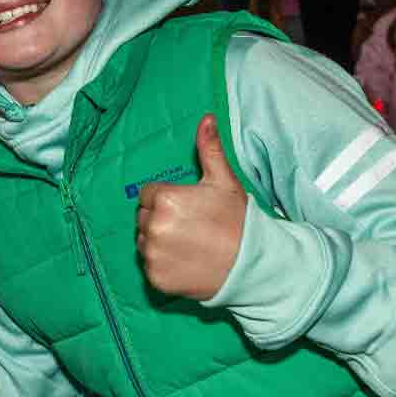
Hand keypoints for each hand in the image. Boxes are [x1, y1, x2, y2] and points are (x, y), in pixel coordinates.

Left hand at [136, 114, 247, 300]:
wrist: (252, 265)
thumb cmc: (237, 221)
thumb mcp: (224, 182)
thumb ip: (209, 149)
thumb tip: (206, 118)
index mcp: (165, 199)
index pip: (148, 194)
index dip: (166, 199)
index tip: (187, 209)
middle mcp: (153, 226)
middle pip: (143, 217)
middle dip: (160, 218)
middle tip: (189, 227)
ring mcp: (153, 254)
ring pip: (144, 241)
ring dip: (158, 241)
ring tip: (188, 244)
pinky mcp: (155, 278)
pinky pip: (149, 265)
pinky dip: (162, 264)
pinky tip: (185, 262)